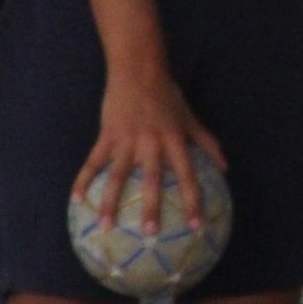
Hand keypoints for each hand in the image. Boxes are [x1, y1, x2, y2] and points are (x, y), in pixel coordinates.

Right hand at [74, 69, 224, 236]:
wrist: (138, 70)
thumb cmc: (167, 96)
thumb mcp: (190, 118)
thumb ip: (207, 143)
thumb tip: (226, 168)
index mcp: (174, 140)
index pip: (187, 175)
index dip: (193, 201)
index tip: (196, 227)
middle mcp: (152, 143)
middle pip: (151, 179)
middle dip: (151, 206)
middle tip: (150, 234)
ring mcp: (127, 140)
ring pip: (116, 175)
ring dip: (110, 202)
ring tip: (105, 227)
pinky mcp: (107, 135)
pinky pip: (93, 161)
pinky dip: (83, 180)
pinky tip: (76, 201)